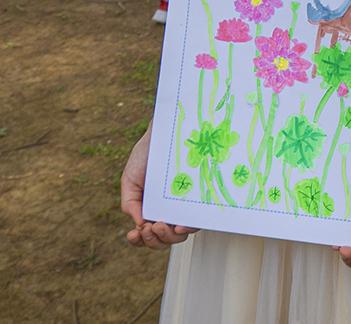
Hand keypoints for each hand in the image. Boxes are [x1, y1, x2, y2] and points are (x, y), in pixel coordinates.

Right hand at [121, 126, 196, 249]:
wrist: (162, 134)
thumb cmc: (146, 156)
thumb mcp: (130, 181)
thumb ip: (130, 204)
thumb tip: (139, 226)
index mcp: (151, 210)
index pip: (147, 236)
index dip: (140, 241)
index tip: (133, 234)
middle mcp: (168, 210)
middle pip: (163, 240)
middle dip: (152, 240)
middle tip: (148, 227)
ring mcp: (183, 205)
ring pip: (178, 236)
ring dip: (166, 237)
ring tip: (158, 225)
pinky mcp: (197, 199)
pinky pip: (196, 220)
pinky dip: (186, 228)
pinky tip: (177, 225)